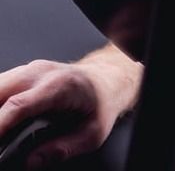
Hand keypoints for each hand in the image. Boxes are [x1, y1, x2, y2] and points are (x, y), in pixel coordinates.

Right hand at [0, 44, 141, 169]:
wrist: (107, 80)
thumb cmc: (102, 103)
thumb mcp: (93, 133)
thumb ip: (63, 148)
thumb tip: (32, 162)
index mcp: (60, 86)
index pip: (19, 105)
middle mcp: (41, 73)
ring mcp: (29, 70)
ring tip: (1, 133)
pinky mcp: (22, 72)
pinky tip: (0, 119)